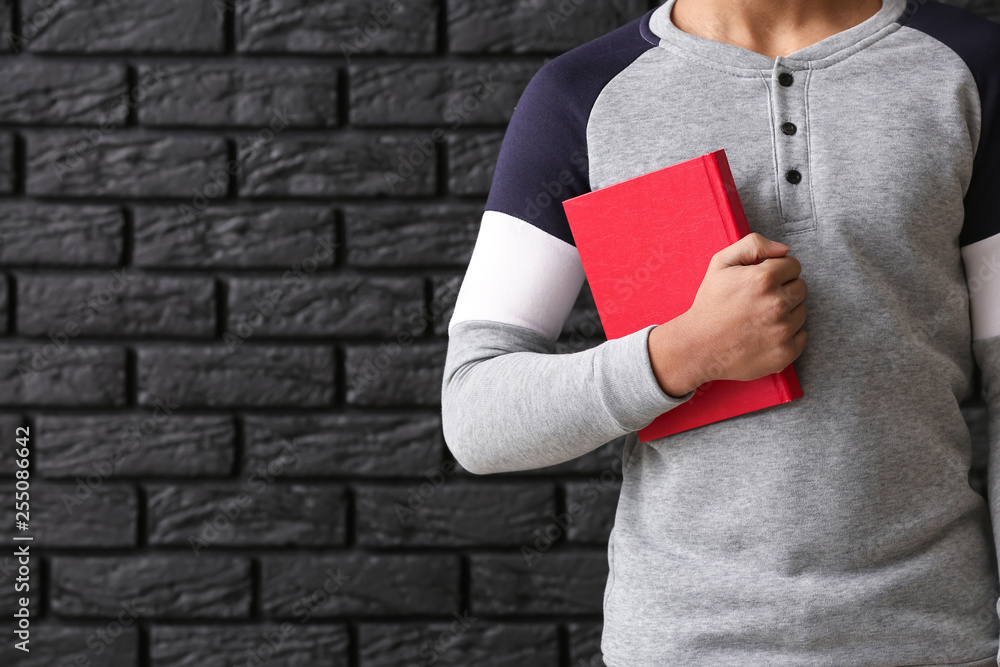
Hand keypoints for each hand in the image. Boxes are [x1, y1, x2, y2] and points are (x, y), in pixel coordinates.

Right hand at [648, 232, 807, 395]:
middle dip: (784, 290)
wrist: (698, 348)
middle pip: (801, 288)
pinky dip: (788, 336)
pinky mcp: (785, 353)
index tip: (764, 281)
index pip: (793, 265)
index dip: (778, 271)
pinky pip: (802, 337)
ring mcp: (782, 330)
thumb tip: (784, 249)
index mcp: (763, 279)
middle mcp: (776, 304)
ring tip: (760, 319)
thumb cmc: (709, 305)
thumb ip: (753, 245)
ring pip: (801, 312)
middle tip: (760, 301)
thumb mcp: (720, 264)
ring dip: (786, 313)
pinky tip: (766, 335)